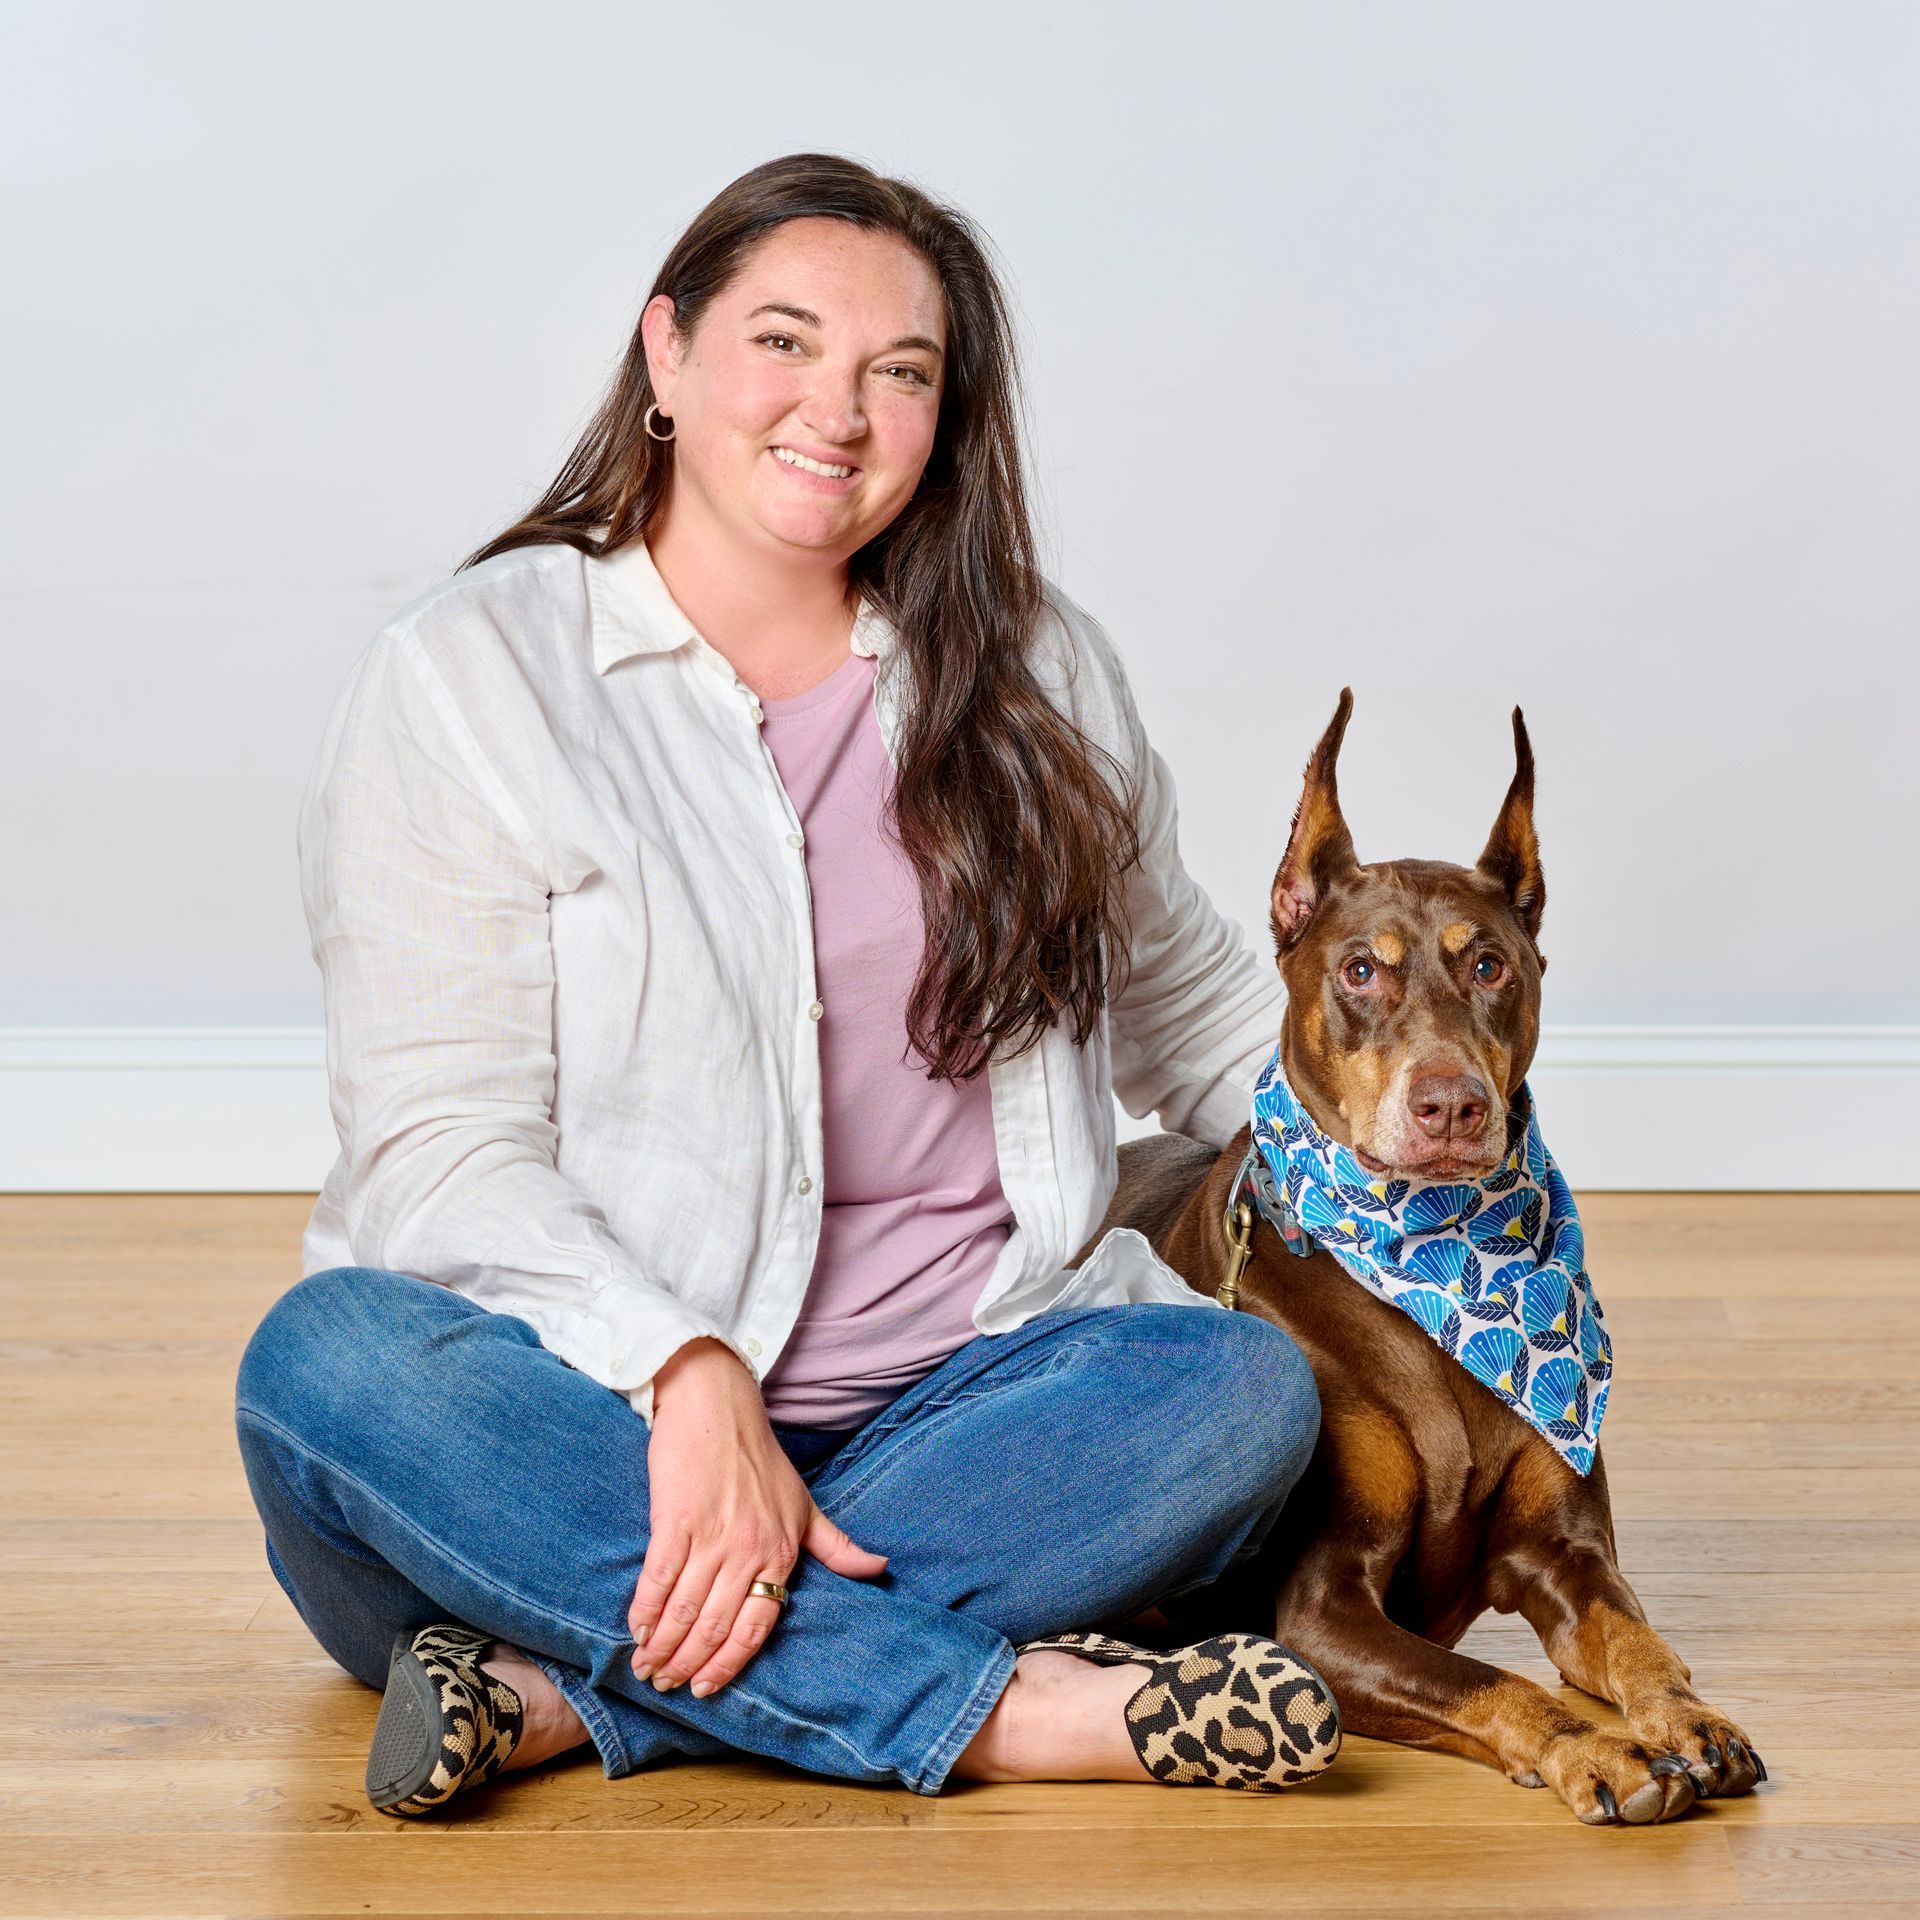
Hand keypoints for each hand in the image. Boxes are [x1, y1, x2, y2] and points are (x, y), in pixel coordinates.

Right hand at [629, 1337, 890, 1696]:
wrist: (718, 1405)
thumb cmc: (761, 1455)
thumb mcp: (805, 1503)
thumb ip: (837, 1544)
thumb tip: (880, 1570)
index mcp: (781, 1551)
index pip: (756, 1627)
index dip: (728, 1665)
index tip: (705, 1688)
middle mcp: (748, 1550)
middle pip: (715, 1627)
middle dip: (687, 1665)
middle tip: (665, 1685)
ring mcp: (711, 1536)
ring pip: (686, 1611)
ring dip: (662, 1647)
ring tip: (645, 1668)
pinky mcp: (675, 1519)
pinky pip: (659, 1580)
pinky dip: (645, 1611)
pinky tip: (636, 1631)